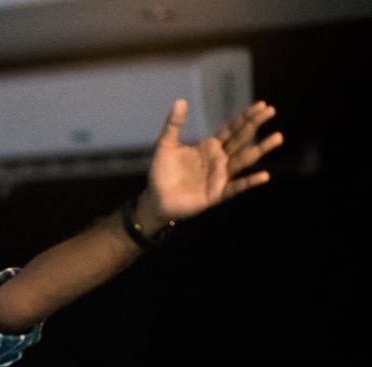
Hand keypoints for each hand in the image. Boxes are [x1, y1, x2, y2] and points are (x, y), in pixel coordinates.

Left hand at [143, 99, 283, 222]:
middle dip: (255, 125)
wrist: (156, 199)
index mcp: (209, 146)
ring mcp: (220, 176)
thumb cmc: (161, 172)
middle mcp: (219, 159)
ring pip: (244, 160)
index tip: (262, 105)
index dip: (246, 117)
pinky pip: (236, 187)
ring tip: (277, 137)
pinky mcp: (217, 194)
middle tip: (272, 111)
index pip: (232, 129)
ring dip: (260, 149)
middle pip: (242, 139)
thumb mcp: (166, 145)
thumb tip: (180, 100)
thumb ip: (174, 125)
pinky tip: (264, 175)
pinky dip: (249, 182)